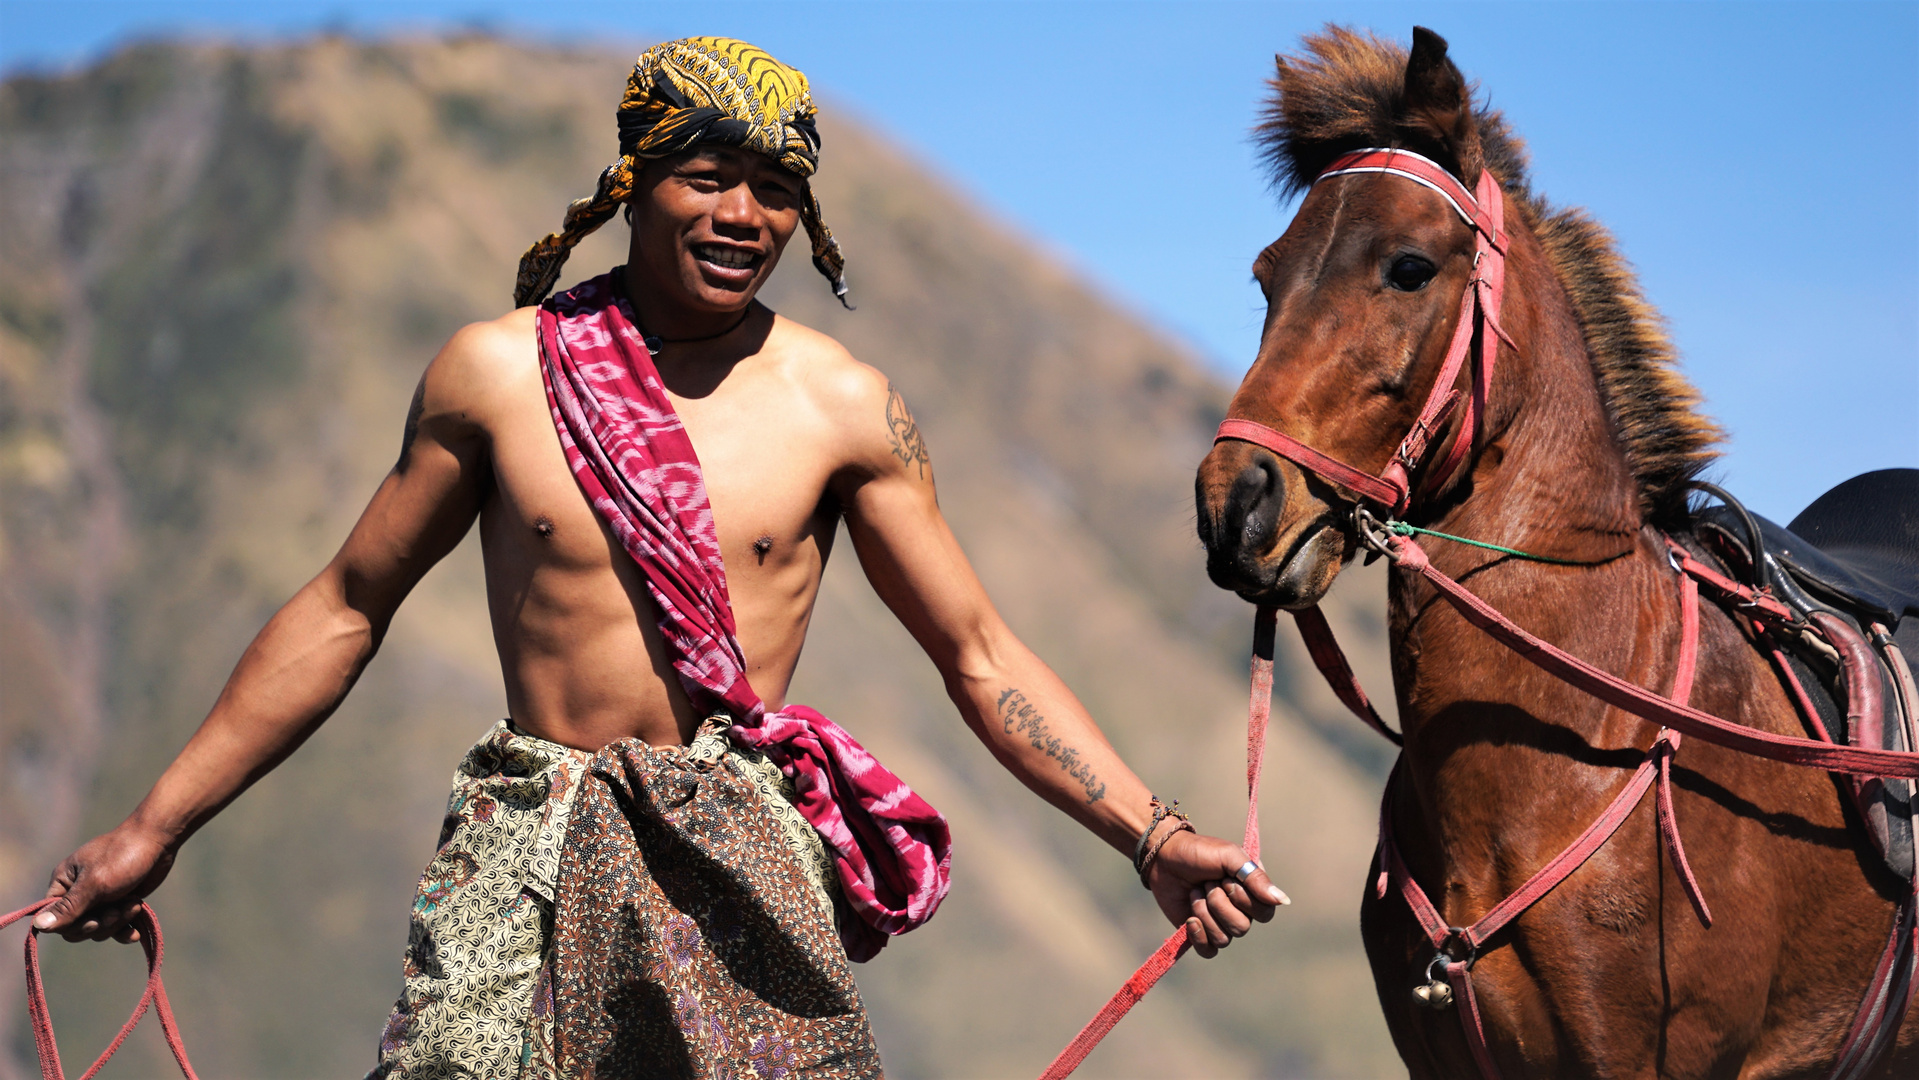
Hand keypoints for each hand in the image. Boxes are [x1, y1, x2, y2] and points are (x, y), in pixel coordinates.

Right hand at [34, 824, 177, 942]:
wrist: (158, 840)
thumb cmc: (122, 857)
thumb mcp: (94, 883)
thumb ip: (68, 908)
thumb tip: (38, 926)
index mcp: (64, 884)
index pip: (56, 920)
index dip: (74, 926)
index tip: (93, 920)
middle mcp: (78, 893)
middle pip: (78, 928)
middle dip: (100, 924)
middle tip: (118, 911)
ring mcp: (100, 899)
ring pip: (99, 929)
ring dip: (117, 922)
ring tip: (133, 904)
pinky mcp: (120, 902)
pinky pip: (116, 927)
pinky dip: (125, 930)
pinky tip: (135, 932)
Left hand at [1145, 828, 1287, 957]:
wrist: (1164, 857)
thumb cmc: (1200, 851)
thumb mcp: (1229, 856)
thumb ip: (1255, 877)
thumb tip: (1283, 901)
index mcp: (1252, 892)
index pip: (1265, 913)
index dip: (1243, 899)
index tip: (1227, 879)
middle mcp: (1240, 910)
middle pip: (1242, 928)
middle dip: (1218, 903)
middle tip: (1207, 884)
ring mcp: (1220, 923)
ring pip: (1224, 938)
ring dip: (1204, 913)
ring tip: (1195, 892)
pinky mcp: (1201, 933)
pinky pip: (1209, 951)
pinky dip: (1198, 936)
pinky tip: (1190, 918)